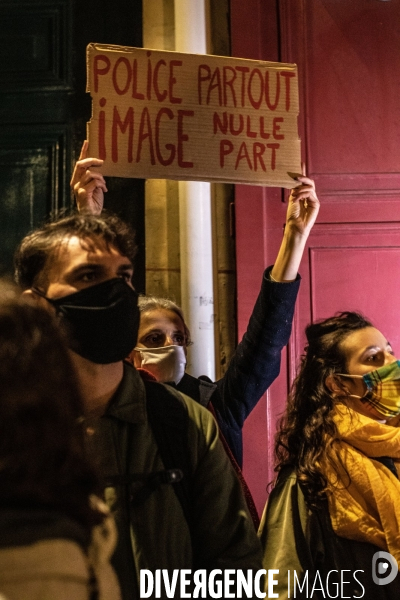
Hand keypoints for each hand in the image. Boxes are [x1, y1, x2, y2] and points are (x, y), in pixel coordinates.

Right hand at [70, 140, 106, 214]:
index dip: (83, 152)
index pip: (79, 162)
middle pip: (81, 164)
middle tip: (102, 162)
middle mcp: (75, 182)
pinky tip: (104, 190)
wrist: (92, 215)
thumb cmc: (94, 201)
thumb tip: (100, 166)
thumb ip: (95, 176)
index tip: (87, 142)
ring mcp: (77, 187)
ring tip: (104, 185)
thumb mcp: (96, 185)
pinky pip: (93, 183)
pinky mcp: (82, 193)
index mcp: (77, 179)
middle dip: (92, 161)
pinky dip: (101, 185)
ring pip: (90, 174)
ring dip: (100, 178)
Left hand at [270, 164, 318, 281]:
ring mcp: (314, 200)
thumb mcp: (292, 200)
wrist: (295, 227)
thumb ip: (294, 190)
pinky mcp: (316, 204)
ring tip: (293, 195)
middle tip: (296, 175)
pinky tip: (297, 198)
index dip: (303, 172)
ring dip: (300, 188)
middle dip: (303, 177)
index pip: (304, 181)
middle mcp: (310, 196)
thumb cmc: (292, 216)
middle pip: (309, 182)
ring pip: (310, 186)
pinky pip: (310, 193)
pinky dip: (302, 194)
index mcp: (303, 195)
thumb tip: (294, 179)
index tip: (300, 162)